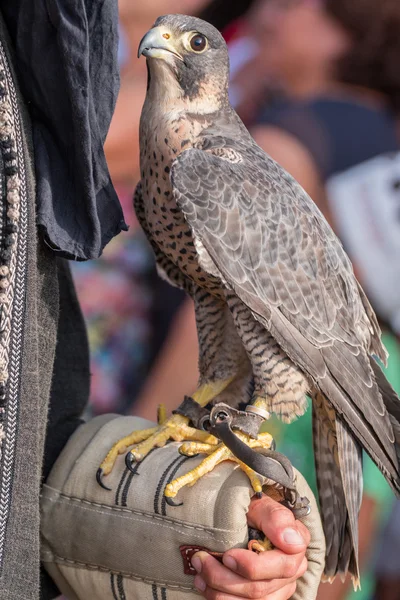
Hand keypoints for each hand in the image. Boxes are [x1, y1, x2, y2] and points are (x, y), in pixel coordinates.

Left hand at [192, 494, 309, 598]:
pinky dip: (221, 599)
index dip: (252, 566)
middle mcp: (292, 570)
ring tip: (199, 573)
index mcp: (296, 545)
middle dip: (224, 578)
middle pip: (260, 589)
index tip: (227, 555)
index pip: (282, 566)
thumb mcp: (260, 504)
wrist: (244, 515)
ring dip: (219, 592)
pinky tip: (205, 585)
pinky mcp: (265, 597)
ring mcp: (279, 588)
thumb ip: (275, 517)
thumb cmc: (251, 509)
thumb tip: (292, 541)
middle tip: (201, 560)